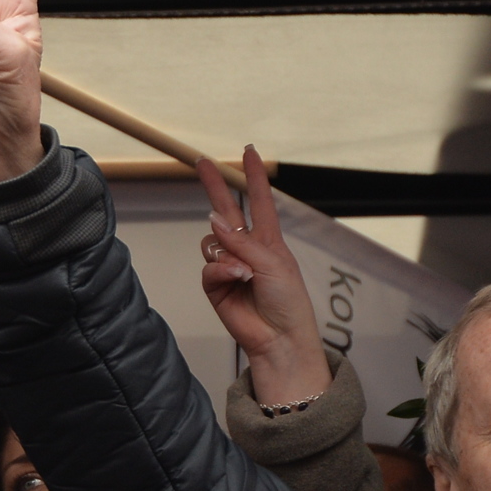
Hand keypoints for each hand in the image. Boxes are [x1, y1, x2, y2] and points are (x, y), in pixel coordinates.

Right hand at [200, 145, 329, 406]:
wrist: (279, 338)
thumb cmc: (288, 302)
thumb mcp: (273, 263)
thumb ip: (241, 241)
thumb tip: (212, 220)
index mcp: (268, 240)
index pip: (259, 201)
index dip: (253, 176)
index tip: (248, 152)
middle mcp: (247, 249)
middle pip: (226, 211)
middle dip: (214, 186)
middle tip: (201, 162)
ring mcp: (229, 267)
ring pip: (212, 242)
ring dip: (226, 253)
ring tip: (244, 272)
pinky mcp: (216, 286)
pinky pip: (209, 267)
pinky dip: (222, 271)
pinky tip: (237, 279)